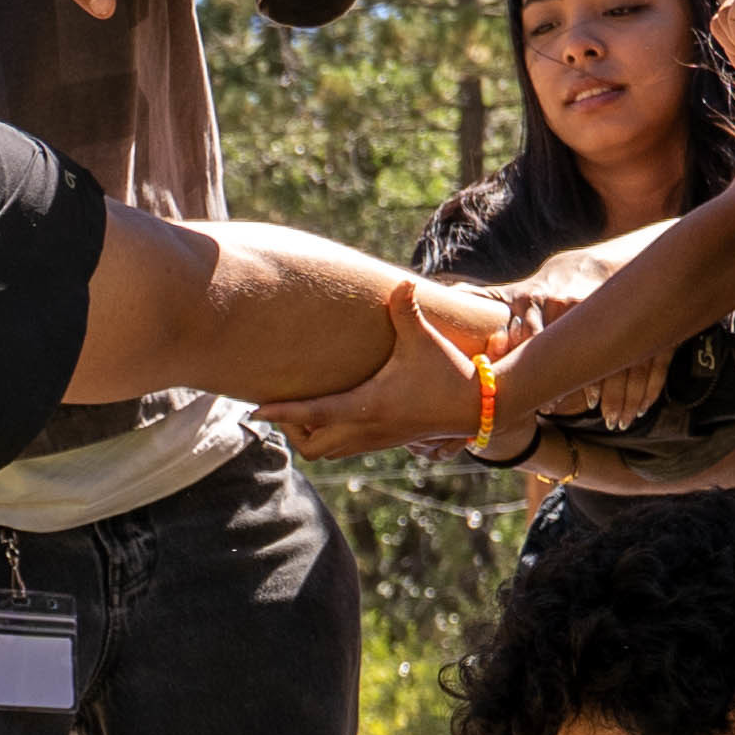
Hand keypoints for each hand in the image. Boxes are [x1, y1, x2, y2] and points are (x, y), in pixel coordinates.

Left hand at [263, 278, 503, 459]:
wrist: (481, 406)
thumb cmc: (450, 371)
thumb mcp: (425, 340)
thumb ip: (407, 311)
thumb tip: (403, 282)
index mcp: (368, 405)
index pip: (313, 414)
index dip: (281, 413)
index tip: (253, 411)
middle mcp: (367, 429)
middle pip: (311, 446)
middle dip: (291, 429)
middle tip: (281, 402)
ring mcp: (376, 440)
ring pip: (326, 452)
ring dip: (309, 436)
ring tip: (301, 407)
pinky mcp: (385, 441)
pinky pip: (343, 448)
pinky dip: (328, 437)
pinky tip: (328, 412)